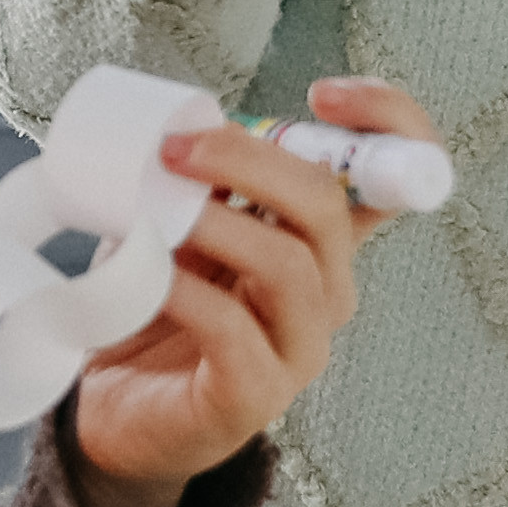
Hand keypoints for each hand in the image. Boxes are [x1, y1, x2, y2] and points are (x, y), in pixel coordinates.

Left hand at [57, 80, 431, 506]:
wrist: (110, 413)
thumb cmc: (151, 312)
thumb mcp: (182, 224)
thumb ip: (201, 178)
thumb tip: (187, 119)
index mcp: (320, 243)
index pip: (397, 175)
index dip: (389, 122)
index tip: (326, 93)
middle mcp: (325, 293)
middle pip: (326, 206)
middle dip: (251, 159)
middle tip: (178, 146)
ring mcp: (298, 349)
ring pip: (286, 265)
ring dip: (216, 222)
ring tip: (154, 207)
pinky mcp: (254, 396)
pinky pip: (231, 327)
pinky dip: (184, 288)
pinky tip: (145, 271)